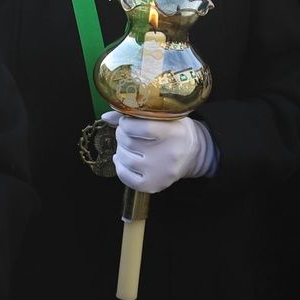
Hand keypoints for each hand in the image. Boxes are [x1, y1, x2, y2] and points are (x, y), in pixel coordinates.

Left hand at [101, 112, 217, 192]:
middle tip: (126, 133)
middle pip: (130, 143)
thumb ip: (137, 114)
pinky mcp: (154, 185)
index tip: (127, 121)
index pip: (142, 128)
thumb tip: (105, 116)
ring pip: (125, 158)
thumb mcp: (164, 116)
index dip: (127, 123)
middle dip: (122, 135)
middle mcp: (169, 153)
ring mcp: (160, 172)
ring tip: (128, 146)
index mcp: (173, 132)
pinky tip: (124, 159)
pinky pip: (125, 177)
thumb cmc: (175, 130)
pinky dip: (120, 167)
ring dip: (120, 150)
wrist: (194, 154)